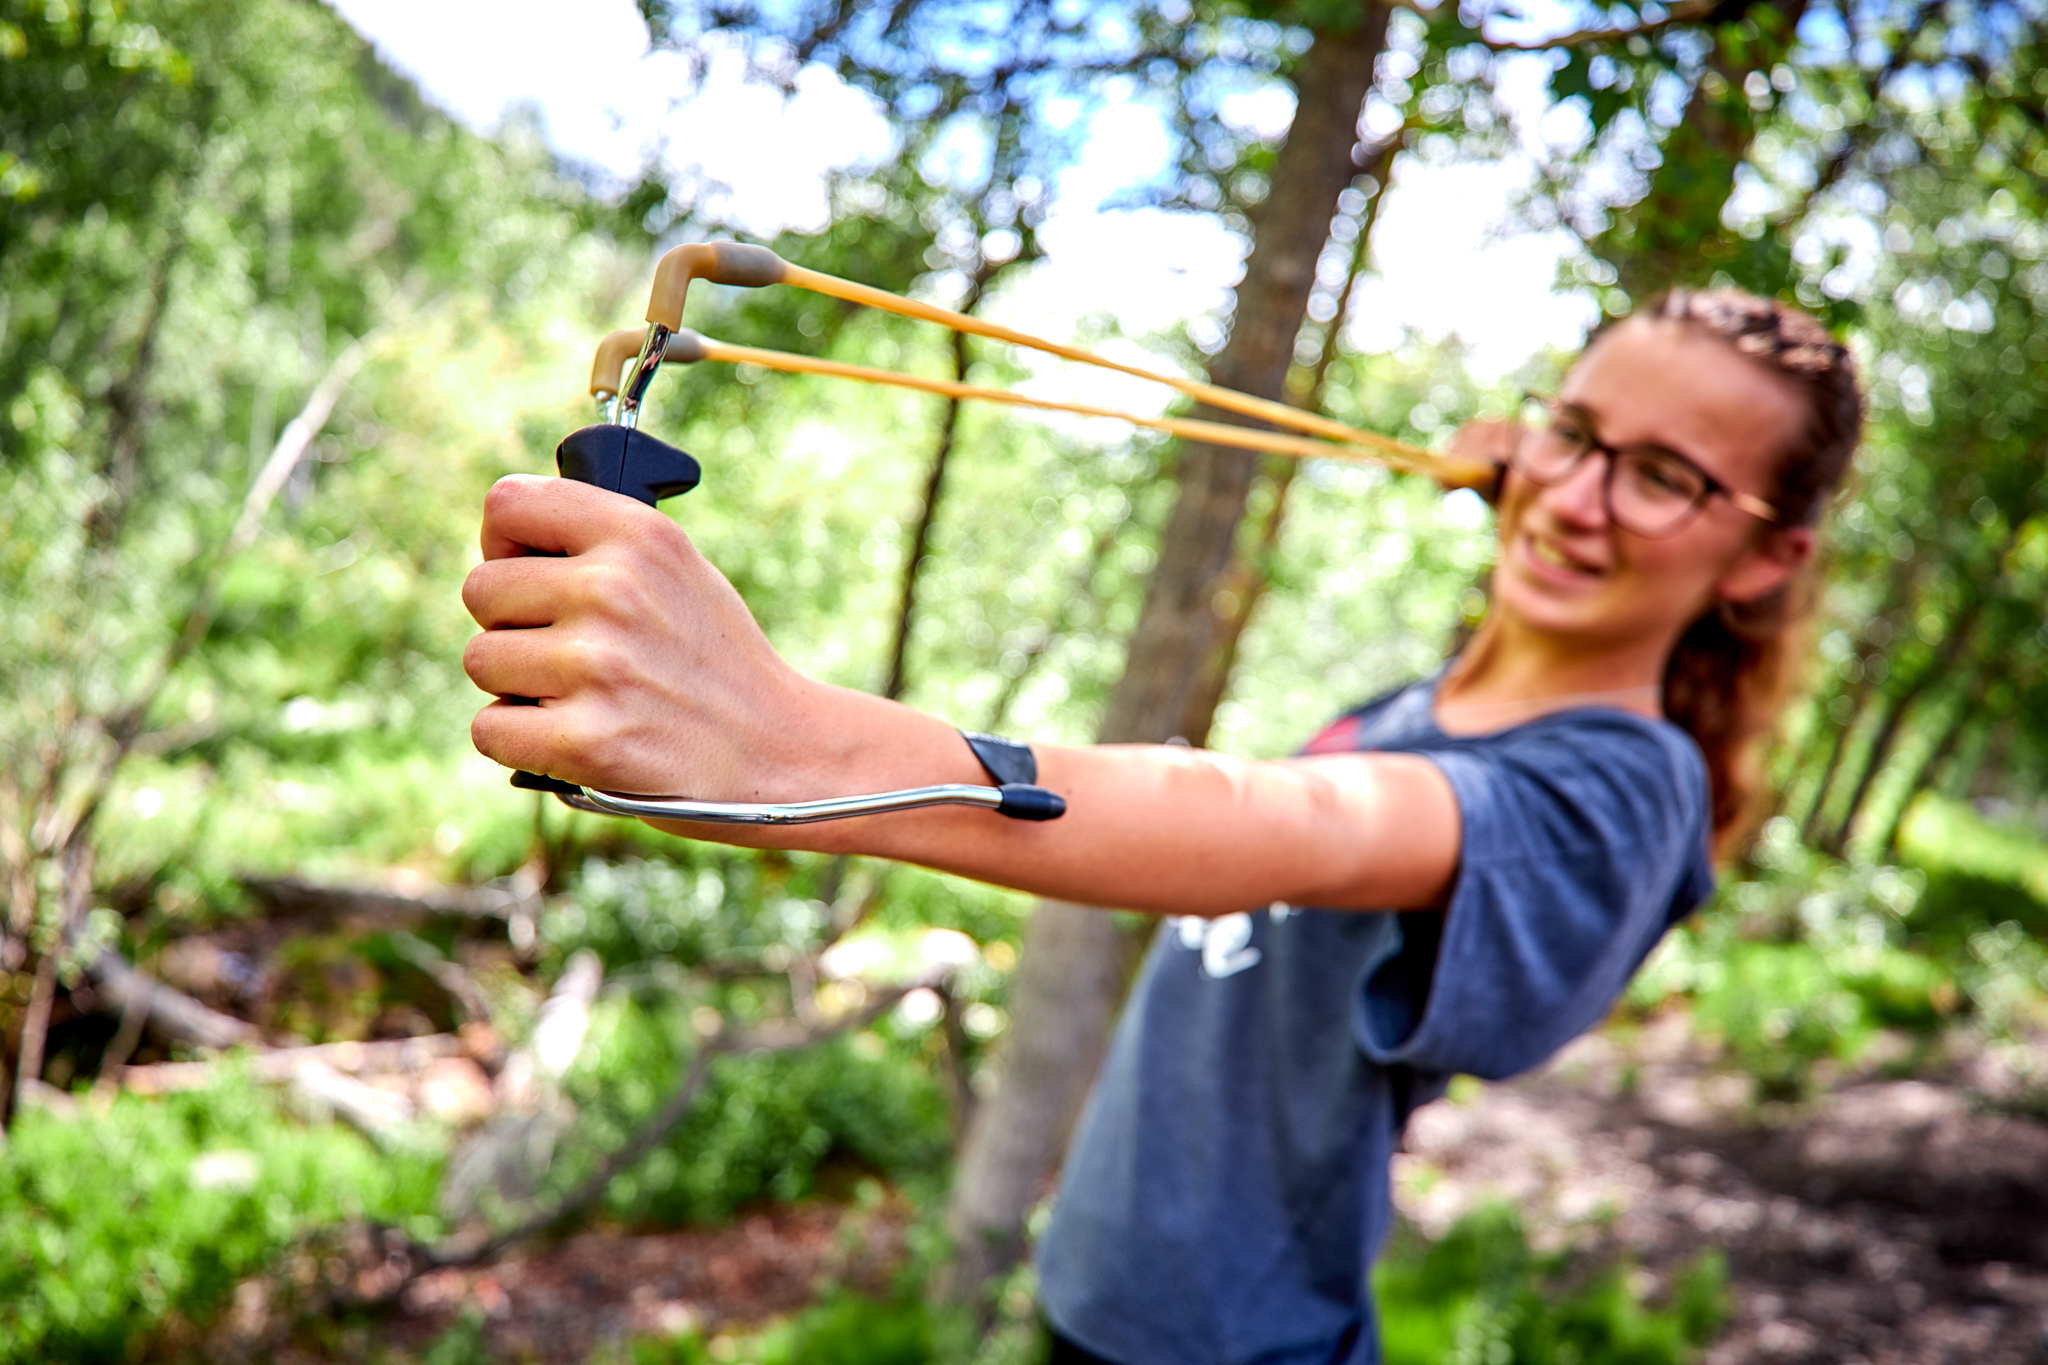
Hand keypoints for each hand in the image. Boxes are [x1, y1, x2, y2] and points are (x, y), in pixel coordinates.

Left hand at [461, 475, 824, 800]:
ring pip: (481, 661)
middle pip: (481, 590)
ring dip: (516, 687)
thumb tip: (507, 543)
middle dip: (511, 625)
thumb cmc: (715, 663)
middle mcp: (613, 590)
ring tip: (579, 697)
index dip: (505, 544)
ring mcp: (597, 667)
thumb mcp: (679, 571)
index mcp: (638, 535)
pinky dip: (520, 742)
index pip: (508, 504)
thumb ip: (600, 544)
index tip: (529, 572)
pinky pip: (490, 728)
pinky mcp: (585, 741)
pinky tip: (569, 738)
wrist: (779, 752)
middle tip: (566, 651)